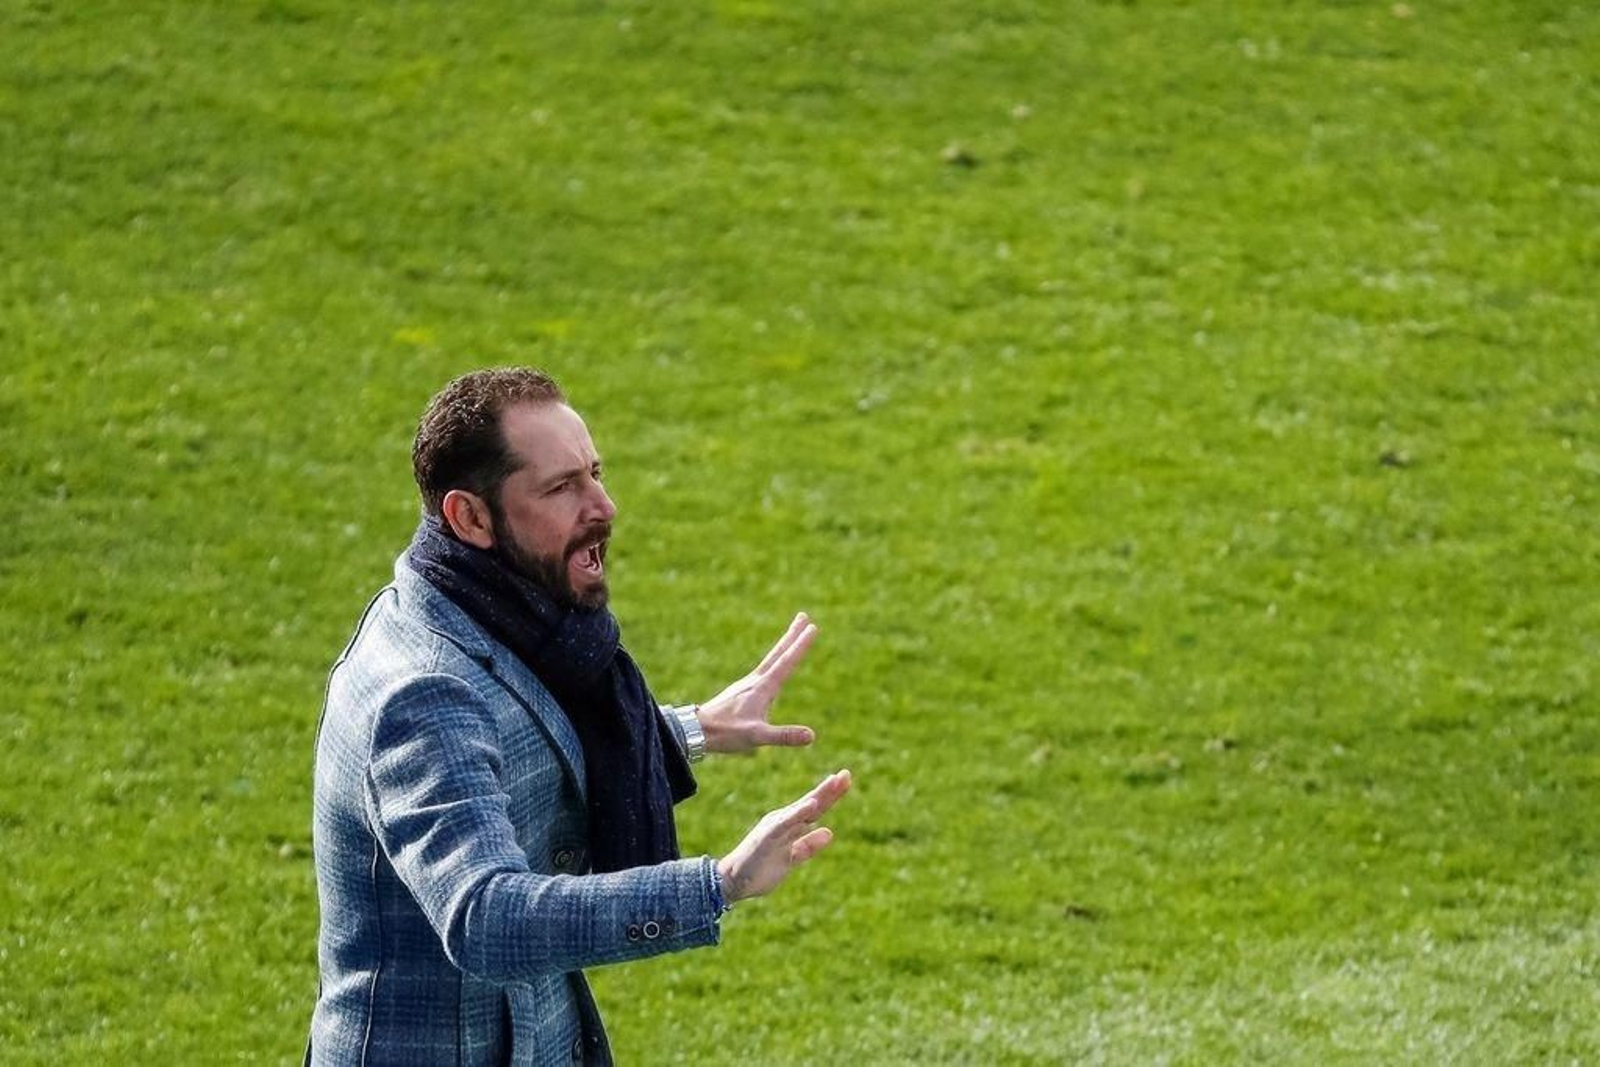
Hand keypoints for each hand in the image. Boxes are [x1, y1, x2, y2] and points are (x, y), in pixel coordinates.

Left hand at [697, 613, 818, 754]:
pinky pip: (763, 670)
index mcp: (762, 688)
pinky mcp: (741, 691)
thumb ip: (783, 735)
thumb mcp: (756, 737)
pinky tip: (771, 669)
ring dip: (783, 646)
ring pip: (770, 660)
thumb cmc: (725, 733)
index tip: (813, 627)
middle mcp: (755, 681)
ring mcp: (746, 685)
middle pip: (777, 653)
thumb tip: (811, 736)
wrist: (696, 730)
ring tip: (792, 635)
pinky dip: (773, 661)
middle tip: (804, 615)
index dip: (801, 645)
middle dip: (792, 634)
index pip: (786, 662)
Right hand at [717, 770, 850, 903]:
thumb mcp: (791, 858)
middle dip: (829, 790)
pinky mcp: (768, 836)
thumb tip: (829, 832)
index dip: (832, 795)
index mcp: (790, 825)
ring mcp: (776, 827)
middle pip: (811, 803)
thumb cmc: (760, 869)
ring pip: (801, 809)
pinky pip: (786, 823)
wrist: (734, 881)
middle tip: (846, 774)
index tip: (846, 778)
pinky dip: (799, 813)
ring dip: (818, 795)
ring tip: (834, 782)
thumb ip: (808, 846)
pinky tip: (812, 805)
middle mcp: (784, 821)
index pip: (815, 808)